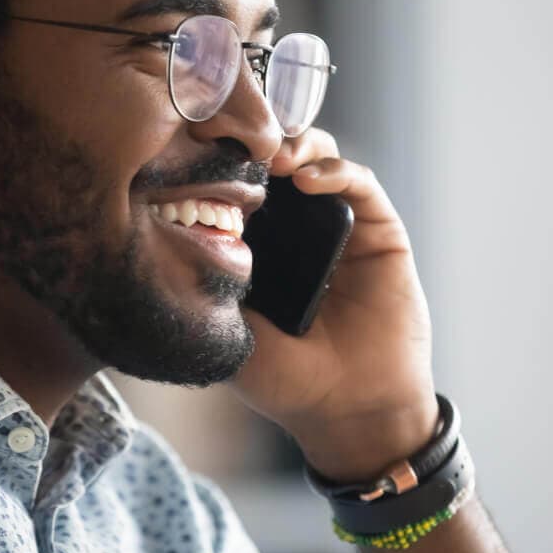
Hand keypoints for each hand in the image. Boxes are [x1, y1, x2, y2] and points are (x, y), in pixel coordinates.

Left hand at [230, 128, 437, 482]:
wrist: (348, 410)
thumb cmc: (287, 379)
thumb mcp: (230, 330)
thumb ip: (209, 285)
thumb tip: (172, 228)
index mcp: (262, 247)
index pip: (242, 184)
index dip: (223, 162)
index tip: (195, 150)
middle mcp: (301, 229)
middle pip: (280, 159)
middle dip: (259, 143)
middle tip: (236, 145)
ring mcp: (341, 227)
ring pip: (320, 159)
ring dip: (296, 146)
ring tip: (273, 158)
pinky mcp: (380, 231)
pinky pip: (360, 184)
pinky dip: (335, 172)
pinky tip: (308, 180)